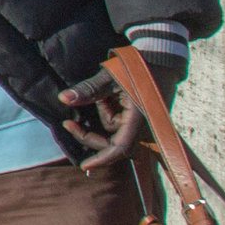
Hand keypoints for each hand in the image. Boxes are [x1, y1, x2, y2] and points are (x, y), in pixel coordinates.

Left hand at [58, 50, 183, 168]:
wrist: (160, 57)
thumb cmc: (137, 66)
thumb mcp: (110, 76)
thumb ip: (89, 90)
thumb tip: (64, 99)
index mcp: (139, 119)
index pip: (119, 148)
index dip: (101, 159)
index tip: (84, 166)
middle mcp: (143, 126)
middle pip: (113, 143)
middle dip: (91, 135)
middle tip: (69, 124)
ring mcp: (143, 124)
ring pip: (115, 131)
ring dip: (104, 115)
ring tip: (106, 94)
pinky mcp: (140, 119)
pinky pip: (120, 123)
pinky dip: (110, 113)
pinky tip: (108, 98)